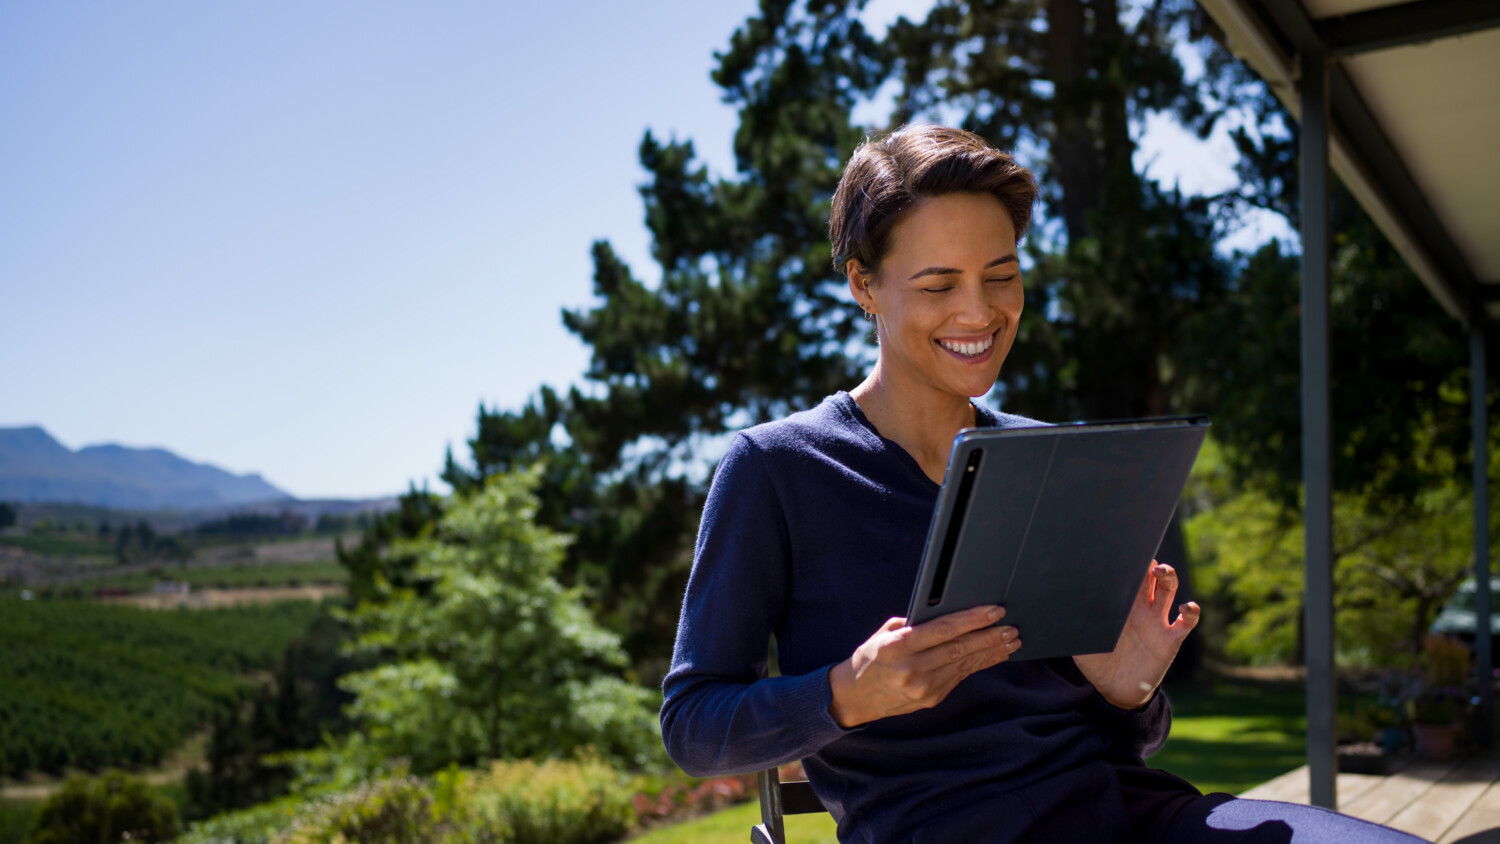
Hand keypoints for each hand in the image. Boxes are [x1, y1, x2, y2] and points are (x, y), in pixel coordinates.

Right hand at [827, 605, 1019, 727]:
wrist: (854, 697)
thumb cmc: (870, 657)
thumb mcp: (884, 635)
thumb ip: (914, 624)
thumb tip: (949, 612)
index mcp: (897, 647)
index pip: (942, 630)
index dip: (971, 620)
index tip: (994, 611)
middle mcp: (911, 669)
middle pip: (959, 649)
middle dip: (989, 637)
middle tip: (1011, 628)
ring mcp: (922, 688)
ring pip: (964, 665)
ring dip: (991, 652)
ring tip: (1011, 641)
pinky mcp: (931, 699)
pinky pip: (960, 677)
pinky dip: (978, 664)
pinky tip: (993, 656)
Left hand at [1074, 561, 1199, 709]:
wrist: (1116, 690)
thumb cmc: (1098, 663)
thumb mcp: (1082, 643)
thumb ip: (1076, 626)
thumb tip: (1059, 609)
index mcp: (1120, 605)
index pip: (1126, 578)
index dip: (1127, 564)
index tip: (1121, 550)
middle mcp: (1141, 608)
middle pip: (1148, 577)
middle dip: (1146, 563)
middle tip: (1141, 555)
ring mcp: (1157, 621)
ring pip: (1167, 591)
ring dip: (1168, 577)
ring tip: (1160, 571)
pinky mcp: (1170, 639)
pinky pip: (1185, 623)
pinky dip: (1191, 612)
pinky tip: (1186, 607)